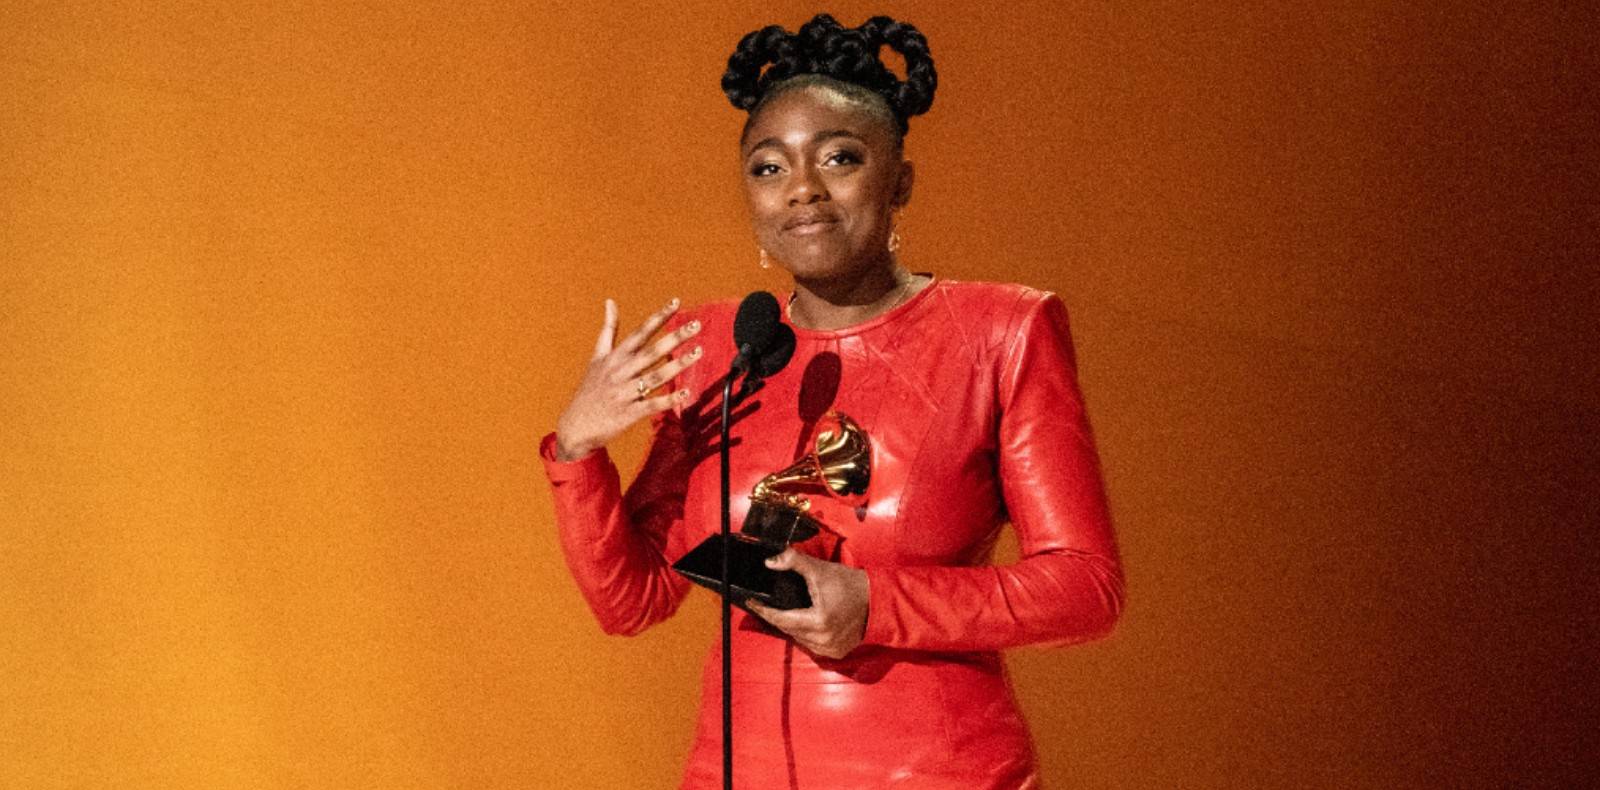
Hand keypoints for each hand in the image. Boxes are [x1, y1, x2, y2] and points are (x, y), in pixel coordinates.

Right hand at [553, 298, 703, 460]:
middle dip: (675, 337)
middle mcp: (620, 372)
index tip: (676, 303)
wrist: (576, 427)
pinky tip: (686, 392)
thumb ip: (608, 329)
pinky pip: (652, 405)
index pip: (640, 332)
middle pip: (652, 351)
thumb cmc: (590, 389)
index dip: (658, 317)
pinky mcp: (629, 413)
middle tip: (696, 324)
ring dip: (677, 364)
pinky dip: (668, 400)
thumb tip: (610, 301)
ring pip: (655, 376)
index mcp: (615, 357)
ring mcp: (625, 393)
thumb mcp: (596, 357)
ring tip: (698, 352)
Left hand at [746, 548, 870, 658]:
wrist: (878, 600)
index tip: (750, 602)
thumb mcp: (821, 570)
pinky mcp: (837, 653)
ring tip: (779, 613)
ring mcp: (830, 649)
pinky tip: (800, 623)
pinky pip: (812, 645)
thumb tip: (770, 562)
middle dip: (775, 617)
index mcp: (818, 621)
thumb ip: (794, 562)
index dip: (764, 611)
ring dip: (790, 627)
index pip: (781, 619)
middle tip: (762, 605)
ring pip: (799, 639)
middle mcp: (823, 640)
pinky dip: (804, 635)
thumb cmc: (850, 584)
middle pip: (788, 629)